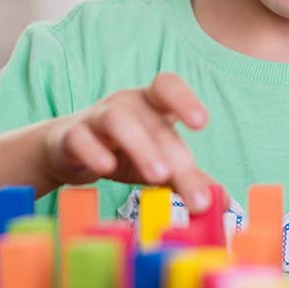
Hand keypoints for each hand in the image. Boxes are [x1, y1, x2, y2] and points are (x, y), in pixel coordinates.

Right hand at [41, 72, 215, 211]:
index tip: (201, 123)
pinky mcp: (70, 136)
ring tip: (158, 176)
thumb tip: (221, 200)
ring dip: (140, 147)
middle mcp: (125, 104)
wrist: (67, 150)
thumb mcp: (158, 161)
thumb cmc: (122, 151)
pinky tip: (106, 169)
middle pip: (152, 122)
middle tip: (191, 187)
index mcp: (151, 104)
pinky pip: (80, 138)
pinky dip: (93, 151)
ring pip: (117, 121)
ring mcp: (96, 117)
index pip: (167, 87)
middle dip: (173, 153)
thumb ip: (187, 177)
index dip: (184, 100)